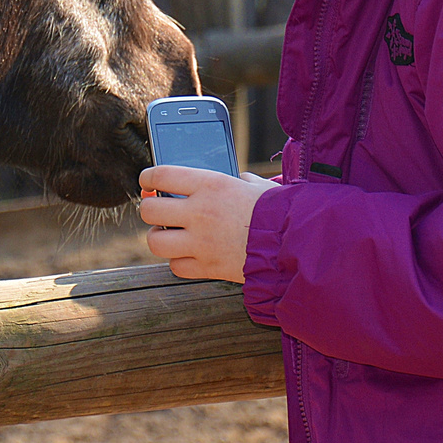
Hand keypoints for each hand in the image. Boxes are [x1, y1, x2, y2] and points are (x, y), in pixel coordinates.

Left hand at [138, 166, 277, 282]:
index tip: (147, 181)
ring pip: (155, 241)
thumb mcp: (256, 185)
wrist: (295, 244)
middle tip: (159, 212)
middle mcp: (200, 211)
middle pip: (149, 210)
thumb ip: (238, 181)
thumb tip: (237, 179)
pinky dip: (179, 262)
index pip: (160, 174)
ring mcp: (201, 242)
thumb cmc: (278, 211)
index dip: (147, 177)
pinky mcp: (208, 267)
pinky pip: (176, 266)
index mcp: (210, 184)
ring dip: (160, 238)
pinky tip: (190, 254)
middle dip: (150, 210)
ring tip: (171, 235)